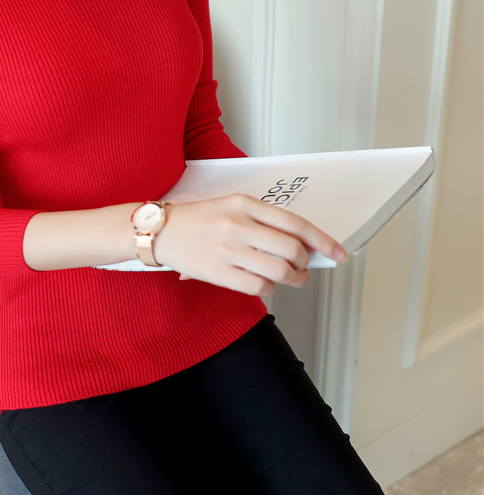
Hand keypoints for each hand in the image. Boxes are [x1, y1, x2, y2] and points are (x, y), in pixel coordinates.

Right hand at [153, 194, 347, 296]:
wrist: (157, 231)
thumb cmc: (195, 219)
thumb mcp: (228, 206)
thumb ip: (261, 220)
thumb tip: (298, 242)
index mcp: (243, 204)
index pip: (295, 223)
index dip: (322, 240)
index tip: (337, 252)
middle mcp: (238, 224)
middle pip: (292, 249)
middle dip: (305, 263)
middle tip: (303, 268)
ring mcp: (227, 249)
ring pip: (279, 271)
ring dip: (293, 280)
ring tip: (290, 279)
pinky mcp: (217, 272)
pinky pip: (258, 287)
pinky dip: (270, 290)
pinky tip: (266, 286)